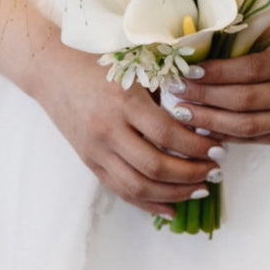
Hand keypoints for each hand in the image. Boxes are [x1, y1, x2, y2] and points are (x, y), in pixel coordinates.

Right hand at [32, 43, 222, 217]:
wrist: (50, 68)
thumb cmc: (98, 61)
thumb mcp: (134, 69)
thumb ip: (165, 91)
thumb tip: (203, 117)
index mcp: (124, 102)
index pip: (168, 134)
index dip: (197, 146)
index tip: (219, 148)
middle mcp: (107, 130)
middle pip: (156, 167)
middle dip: (191, 174)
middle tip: (216, 170)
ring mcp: (95, 150)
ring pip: (138, 187)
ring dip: (174, 194)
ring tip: (200, 189)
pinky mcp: (89, 162)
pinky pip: (120, 191)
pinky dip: (147, 204)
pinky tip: (171, 208)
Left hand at [166, 36, 269, 144]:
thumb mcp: (269, 36)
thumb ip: (239, 44)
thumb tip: (191, 52)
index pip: (249, 70)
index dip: (216, 73)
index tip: (187, 72)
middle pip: (244, 101)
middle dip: (205, 98)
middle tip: (175, 92)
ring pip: (245, 126)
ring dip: (208, 121)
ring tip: (181, 112)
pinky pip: (249, 138)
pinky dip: (222, 134)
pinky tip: (200, 126)